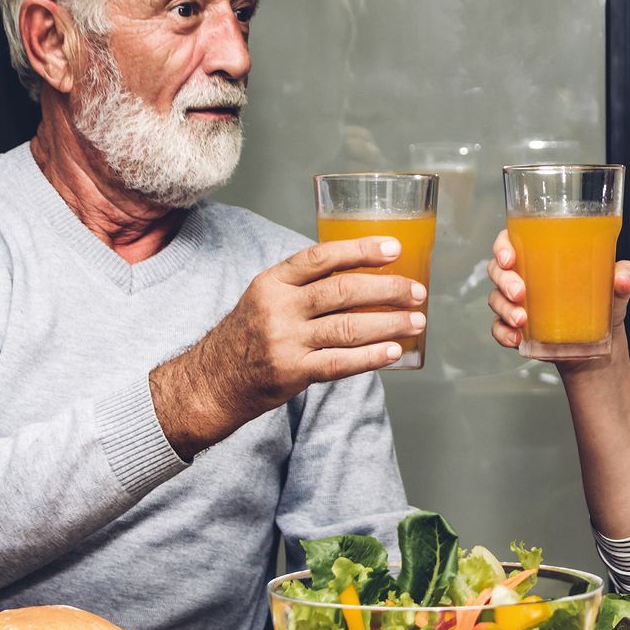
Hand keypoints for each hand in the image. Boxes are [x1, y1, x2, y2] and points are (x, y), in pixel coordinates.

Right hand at [152, 237, 425, 455]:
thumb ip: (305, 286)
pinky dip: (371, 357)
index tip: (395, 248)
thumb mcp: (266, 297)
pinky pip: (340, 363)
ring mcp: (285, 341)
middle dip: (387, 289)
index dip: (361, 250)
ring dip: (389, 323)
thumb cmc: (250, 335)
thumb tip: (367, 276)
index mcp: (273, 281)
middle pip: (342, 291)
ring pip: (348, 327)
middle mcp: (278, 308)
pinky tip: (394, 352)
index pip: (322, 257)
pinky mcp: (292, 372)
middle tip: (417, 292)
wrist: (213, 381)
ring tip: (416, 321)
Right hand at [485, 227, 629, 353]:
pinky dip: (503, 333)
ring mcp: (517, 303)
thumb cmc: (602, 303)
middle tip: (519, 293)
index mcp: (541, 255)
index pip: (510, 240)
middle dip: (503, 280)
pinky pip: (498, 328)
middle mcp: (524, 276)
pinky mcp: (516, 328)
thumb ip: (625, 275)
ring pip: (495, 299)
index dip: (502, 245)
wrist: (599, 344)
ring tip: (522, 321)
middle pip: (497, 269)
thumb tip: (622, 278)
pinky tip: (516, 338)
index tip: (510, 257)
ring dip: (504, 309)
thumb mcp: (616, 286)